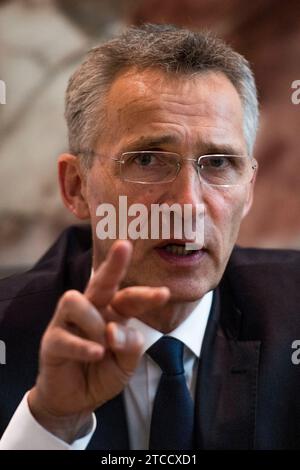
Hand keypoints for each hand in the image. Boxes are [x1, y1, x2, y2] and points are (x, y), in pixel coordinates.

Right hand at [28, 240, 169, 442]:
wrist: (75, 400)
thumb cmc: (103, 374)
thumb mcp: (126, 364)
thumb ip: (130, 346)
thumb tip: (115, 330)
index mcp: (112, 313)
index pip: (129, 298)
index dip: (146, 295)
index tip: (165, 293)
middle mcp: (90, 310)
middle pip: (100, 281)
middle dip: (112, 264)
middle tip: (124, 246)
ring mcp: (67, 322)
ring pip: (75, 300)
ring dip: (94, 323)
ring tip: (102, 346)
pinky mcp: (51, 340)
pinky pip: (64, 334)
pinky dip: (83, 345)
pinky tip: (96, 354)